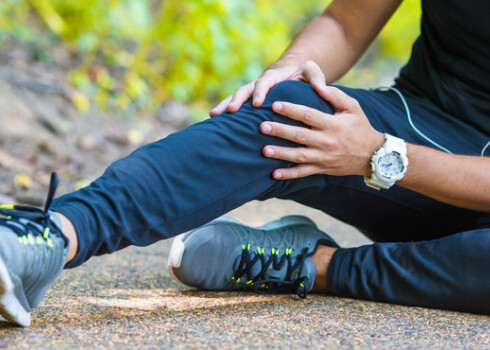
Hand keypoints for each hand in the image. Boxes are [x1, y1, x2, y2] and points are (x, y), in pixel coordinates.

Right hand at [210, 59, 325, 116]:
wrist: (292, 71)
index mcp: (273, 76)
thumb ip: (317, 77)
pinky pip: (236, 106)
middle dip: (236, 99)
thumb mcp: (312, 70)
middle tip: (230, 111)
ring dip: (225, 105)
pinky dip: (226, 113)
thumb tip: (321, 88)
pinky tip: (216, 123)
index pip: (265, 82)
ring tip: (213, 115)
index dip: (260, 92)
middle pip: (244, 89)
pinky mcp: (249, 101)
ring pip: (235, 97)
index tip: (256, 103)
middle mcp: (258, 83)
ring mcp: (251, 92)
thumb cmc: (303, 72)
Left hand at [260, 86, 384, 178]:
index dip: (291, 110)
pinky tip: (274, 173)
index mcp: (333, 124)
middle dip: (280, 131)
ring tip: (264, 150)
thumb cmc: (360, 127)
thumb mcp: (353, 107)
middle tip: (262, 127)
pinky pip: (303, 172)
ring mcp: (324, 157)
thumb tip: (318, 85)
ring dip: (281, 153)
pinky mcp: (322, 169)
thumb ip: (335, 95)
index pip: (308, 115)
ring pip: (299, 156)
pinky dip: (289, 174)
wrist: (372, 155)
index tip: (275, 105)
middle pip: (300, 136)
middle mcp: (327, 142)